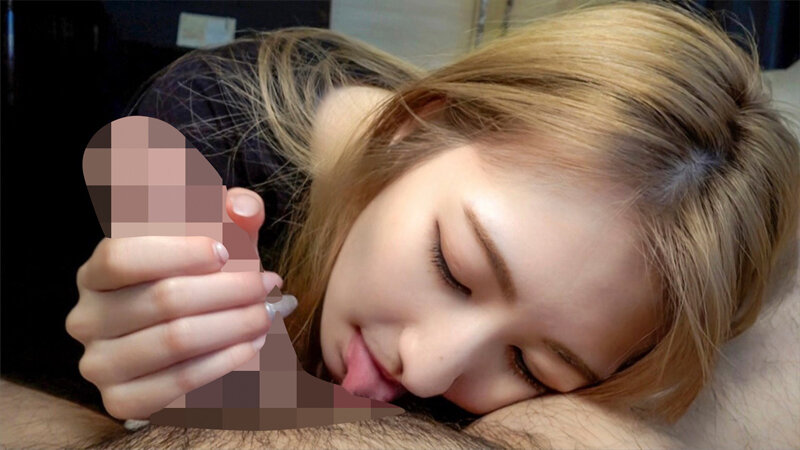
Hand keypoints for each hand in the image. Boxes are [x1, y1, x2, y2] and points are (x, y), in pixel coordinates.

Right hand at [66, 188, 279, 419]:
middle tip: (267, 284)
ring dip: (234, 325)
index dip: (177, 252)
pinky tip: (252, 345)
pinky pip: (179, 381)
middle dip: (228, 289)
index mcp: (97, 272)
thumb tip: (243, 209)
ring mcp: (99, 363)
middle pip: (163, 299)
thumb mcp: (217, 238)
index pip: (121, 256)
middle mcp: (86, 318)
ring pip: (176, 340)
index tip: (225, 252)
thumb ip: (234, 211)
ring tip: (266, 314)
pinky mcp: (122, 400)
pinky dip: (224, 362)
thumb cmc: (203, 278)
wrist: (198, 334)